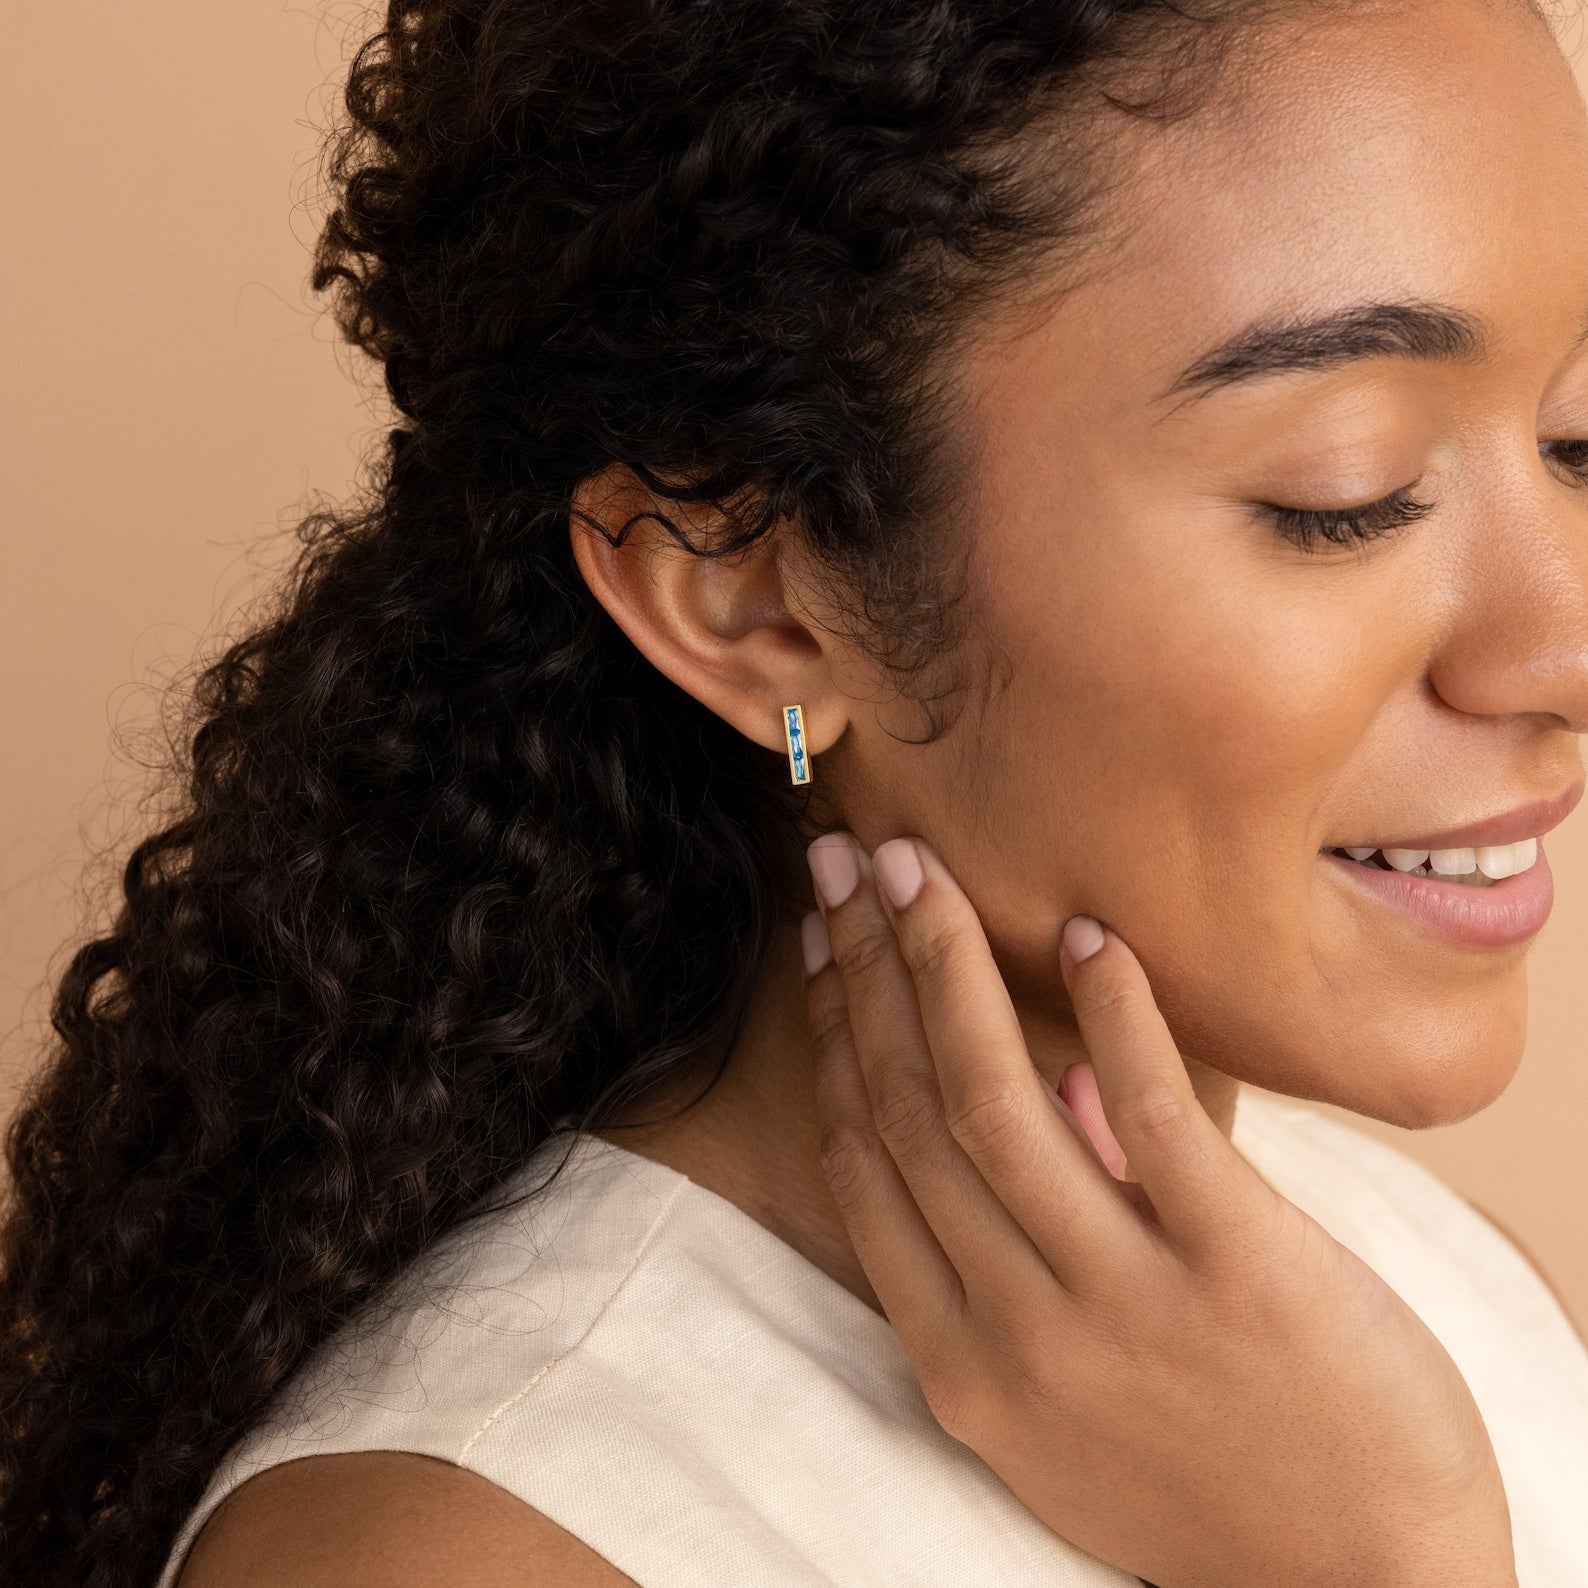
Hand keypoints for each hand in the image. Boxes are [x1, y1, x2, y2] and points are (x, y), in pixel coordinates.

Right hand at [801, 831, 1516, 1587]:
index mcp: (961, 1363)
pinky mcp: (1241, 1272)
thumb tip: (1023, 1100)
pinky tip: (1091, 936)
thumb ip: (1009, 1277)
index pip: (868, 1161)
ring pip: (994, 1102)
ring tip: (921, 870)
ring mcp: (1124, 1303)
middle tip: (842, 860)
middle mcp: (1018, 1330)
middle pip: (910, 1110)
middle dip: (863, 968)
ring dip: (945, 966)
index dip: (835, 1035)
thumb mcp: (1061, 1419)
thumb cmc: (1207, 1490)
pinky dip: (1114, 1017)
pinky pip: (1156, 1116)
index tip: (823, 942)